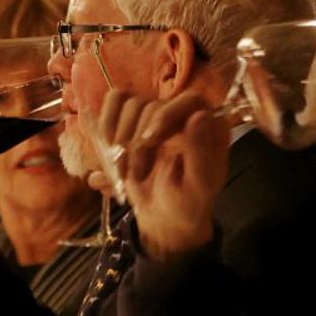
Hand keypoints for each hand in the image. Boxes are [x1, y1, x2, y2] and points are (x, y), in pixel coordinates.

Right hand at [97, 91, 229, 259]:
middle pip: (151, 105)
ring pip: (129, 105)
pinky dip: (106, 122)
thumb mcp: (199, 185)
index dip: (165, 115)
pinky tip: (107, 146)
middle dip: (137, 143)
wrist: (165, 215)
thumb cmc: (187, 202)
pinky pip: (115, 101)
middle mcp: (183, 112)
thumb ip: (201, 152)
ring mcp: (156, 112)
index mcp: (209, 125)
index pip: (188, 100)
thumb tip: (200, 115)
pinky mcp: (132, 117)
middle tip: (135, 175)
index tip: (148, 141)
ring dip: (120, 139)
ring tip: (123, 172)